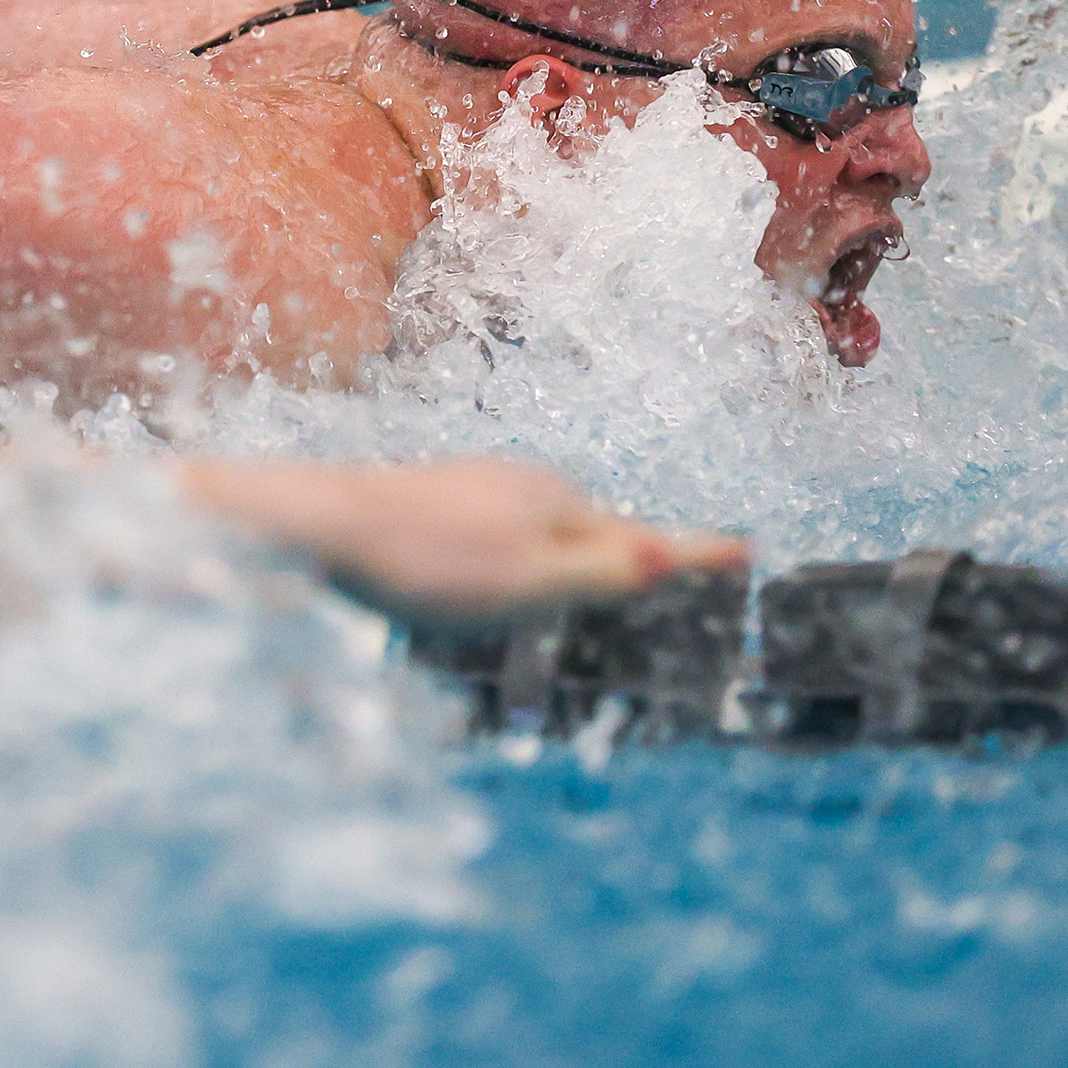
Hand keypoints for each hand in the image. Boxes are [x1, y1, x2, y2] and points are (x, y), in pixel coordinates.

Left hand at [172, 455, 746, 628]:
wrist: (322, 525)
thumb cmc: (425, 562)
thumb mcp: (529, 585)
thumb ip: (600, 573)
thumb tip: (674, 557)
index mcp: (559, 504)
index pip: (642, 537)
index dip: (693, 552)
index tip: (745, 549)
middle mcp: (524, 482)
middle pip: (593, 529)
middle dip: (628, 554)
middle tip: (679, 572)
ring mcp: (477, 484)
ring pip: (544, 527)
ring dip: (571, 554)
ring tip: (592, 583)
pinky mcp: (436, 497)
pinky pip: (503, 527)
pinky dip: (523, 551)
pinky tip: (499, 572)